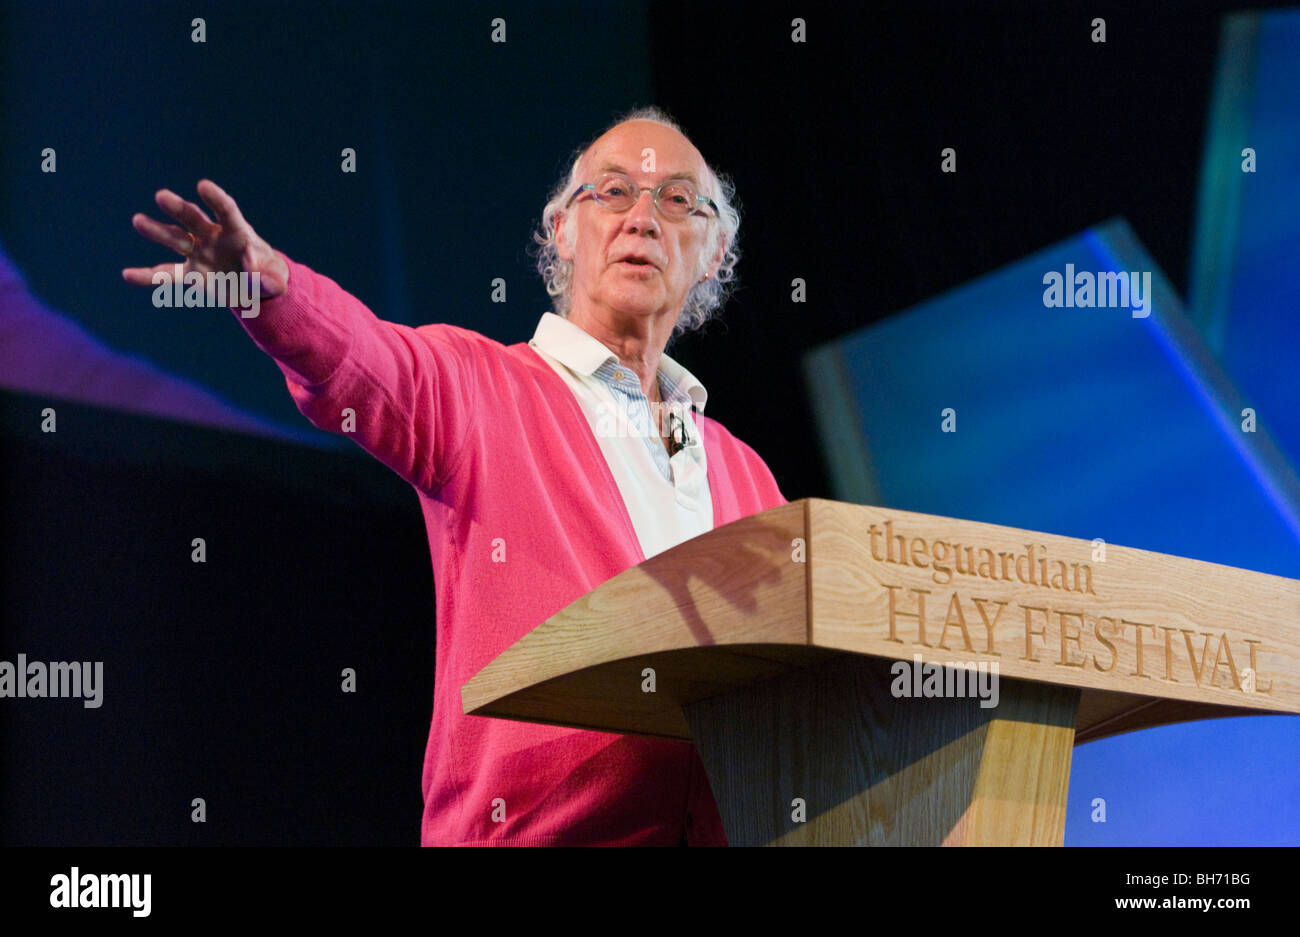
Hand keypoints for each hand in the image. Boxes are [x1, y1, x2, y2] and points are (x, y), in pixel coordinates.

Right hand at [121, 179, 288, 298]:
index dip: (215, 199)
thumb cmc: (269, 275)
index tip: (202, 185)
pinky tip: (128, 275)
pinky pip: (166, 274)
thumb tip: (252, 269)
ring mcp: (199, 253)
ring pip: (175, 238)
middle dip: (178, 208)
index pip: (226, 210)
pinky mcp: (191, 273)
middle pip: (193, 218)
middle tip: (161, 197)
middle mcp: (213, 237)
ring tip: (138, 220)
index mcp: (238, 232)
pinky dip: (148, 276)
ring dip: (157, 230)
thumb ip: (267, 275)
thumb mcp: (275, 278)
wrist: (256, 287)